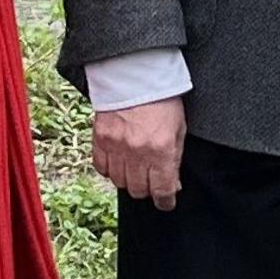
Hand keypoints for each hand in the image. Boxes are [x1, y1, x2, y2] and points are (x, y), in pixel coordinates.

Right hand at [92, 95, 186, 211]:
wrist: (136, 76)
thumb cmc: (162, 100)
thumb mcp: (179, 130)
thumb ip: (175, 159)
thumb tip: (173, 185)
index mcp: (161, 150)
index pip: (162, 190)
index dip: (165, 201)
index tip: (166, 202)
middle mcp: (137, 153)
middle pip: (139, 190)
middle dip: (148, 189)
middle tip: (152, 180)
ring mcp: (116, 147)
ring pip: (120, 182)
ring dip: (129, 180)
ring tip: (135, 168)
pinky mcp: (100, 139)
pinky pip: (102, 168)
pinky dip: (110, 169)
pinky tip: (119, 161)